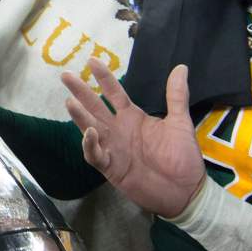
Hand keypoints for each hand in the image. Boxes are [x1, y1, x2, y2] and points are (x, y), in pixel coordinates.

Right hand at [61, 59, 203, 217]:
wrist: (185, 190)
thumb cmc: (182, 156)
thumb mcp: (180, 122)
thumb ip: (176, 96)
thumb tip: (181, 67)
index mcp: (133, 117)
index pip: (113, 93)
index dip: (103, 77)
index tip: (92, 60)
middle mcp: (119, 130)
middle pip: (95, 107)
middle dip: (81, 92)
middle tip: (65, 75)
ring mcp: (113, 148)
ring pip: (90, 128)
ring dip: (80, 117)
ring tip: (70, 102)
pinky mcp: (112, 168)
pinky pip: (95, 155)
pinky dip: (90, 145)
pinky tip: (90, 133)